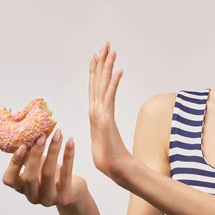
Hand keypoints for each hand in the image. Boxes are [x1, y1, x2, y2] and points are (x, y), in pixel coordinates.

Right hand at [2, 129, 87, 207]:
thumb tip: (27, 133)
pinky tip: (70, 141)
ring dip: (53, 150)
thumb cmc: (52, 176)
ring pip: (48, 173)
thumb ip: (29, 155)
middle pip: (29, 176)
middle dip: (35, 154)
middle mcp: (33, 197)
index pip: (9, 179)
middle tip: (41, 136)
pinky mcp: (65, 197)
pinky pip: (66, 173)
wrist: (73, 192)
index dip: (14, 163)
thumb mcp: (38, 166)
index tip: (23, 145)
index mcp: (22, 189)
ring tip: (58, 134)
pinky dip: (68, 155)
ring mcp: (49, 199)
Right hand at [89, 42, 132, 176]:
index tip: (97, 55)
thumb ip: (104, 127)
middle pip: (97, 81)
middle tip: (105, 45)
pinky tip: (118, 71)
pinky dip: (114, 83)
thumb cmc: (112, 156)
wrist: (116, 169)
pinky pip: (110, 97)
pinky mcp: (106, 120)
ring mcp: (99, 114)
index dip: (95, 70)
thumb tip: (105, 123)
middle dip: (101, 62)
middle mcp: (95, 110)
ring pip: (102, 85)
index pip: (95, 86)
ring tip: (111, 51)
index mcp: (95, 113)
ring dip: (107, 66)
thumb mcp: (107, 136)